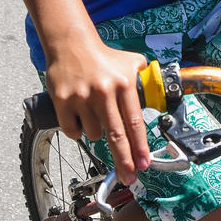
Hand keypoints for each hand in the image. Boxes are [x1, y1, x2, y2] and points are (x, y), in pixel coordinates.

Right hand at [45, 43, 149, 184]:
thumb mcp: (130, 62)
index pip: (134, 122)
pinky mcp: (62, 101)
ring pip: (94, 134)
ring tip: (94, 111)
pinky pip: (73, 130)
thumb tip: (158, 95)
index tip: (144, 164)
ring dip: (96, 131)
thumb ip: (144, 79)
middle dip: (124, 160)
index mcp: (123, 84)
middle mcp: (104, 92)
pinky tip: (79, 114)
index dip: (140, 146)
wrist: (71, 43)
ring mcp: (82, 97)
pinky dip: (77, 129)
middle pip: (116, 136)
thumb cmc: (103, 56)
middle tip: (129, 177)